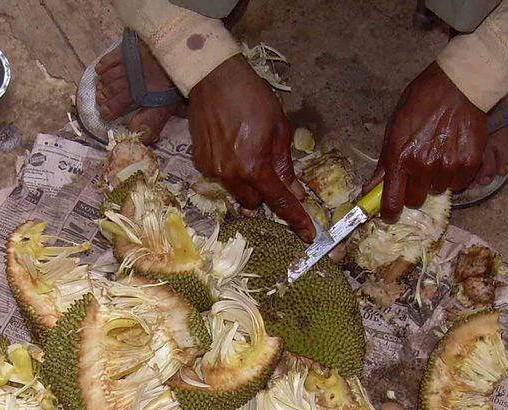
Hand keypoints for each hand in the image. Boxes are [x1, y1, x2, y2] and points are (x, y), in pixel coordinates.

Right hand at [188, 55, 312, 241]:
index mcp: (255, 167)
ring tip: (246, 151)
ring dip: (246, 181)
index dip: (296, 219)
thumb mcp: (280, 128)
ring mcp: (212, 170)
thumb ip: (285, 165)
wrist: (214, 78)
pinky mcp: (199, 162)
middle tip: (268, 170)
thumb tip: (294, 192)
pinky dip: (230, 169)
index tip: (308, 234)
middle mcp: (231, 175)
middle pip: (253, 203)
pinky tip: (230, 145)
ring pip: (236, 191)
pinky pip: (221, 177)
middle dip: (264, 193)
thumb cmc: (253, 98)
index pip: (279, 202)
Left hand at [366, 62, 486, 222]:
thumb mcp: (394, 128)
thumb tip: (370, 189)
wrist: (459, 84)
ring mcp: (447, 166)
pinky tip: (453, 154)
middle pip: (416, 200)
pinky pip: (459, 183)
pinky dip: (455, 174)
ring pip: (438, 190)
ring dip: (436, 180)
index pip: (392, 202)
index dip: (390, 212)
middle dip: (414, 190)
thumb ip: (384, 162)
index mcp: (399, 158)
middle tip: (418, 172)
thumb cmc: (422, 102)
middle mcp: (422, 166)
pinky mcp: (468, 162)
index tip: (390, 214)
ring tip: (438, 155)